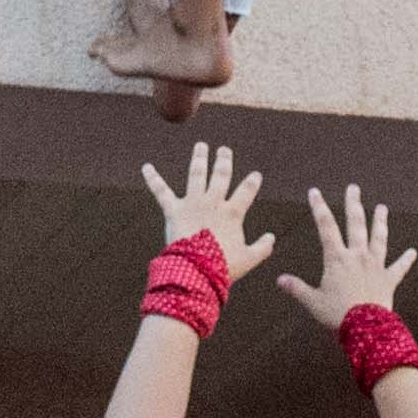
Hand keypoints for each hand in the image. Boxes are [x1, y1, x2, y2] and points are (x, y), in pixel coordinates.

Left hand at [141, 142, 276, 289]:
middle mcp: (213, 203)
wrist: (196, 271)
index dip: (252, 182)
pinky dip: (153, 178)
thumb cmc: (223, 267)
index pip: (246, 192)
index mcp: (232, 213)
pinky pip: (161, 191)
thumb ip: (262, 248)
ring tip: (200, 146)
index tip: (255, 175)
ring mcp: (192, 204)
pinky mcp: (173, 210)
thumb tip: (272, 237)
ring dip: (199, 158)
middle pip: (220, 175)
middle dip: (223, 161)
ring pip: (196, 175)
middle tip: (224, 150)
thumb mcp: (248, 259)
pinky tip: (146, 167)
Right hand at [283, 187, 412, 330]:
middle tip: (353, 188)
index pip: (326, 227)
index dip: (319, 207)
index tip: (315, 192)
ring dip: (380, 222)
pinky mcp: (389, 279)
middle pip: (356, 224)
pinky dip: (406, 260)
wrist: (365, 329)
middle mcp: (358, 256)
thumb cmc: (338, 315)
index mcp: (337, 259)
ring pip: (379, 238)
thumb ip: (296, 288)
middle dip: (353, 204)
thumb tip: (280, 279)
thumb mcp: (312, 301)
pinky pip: (399, 267)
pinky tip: (413, 252)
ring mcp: (375, 266)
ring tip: (382, 208)